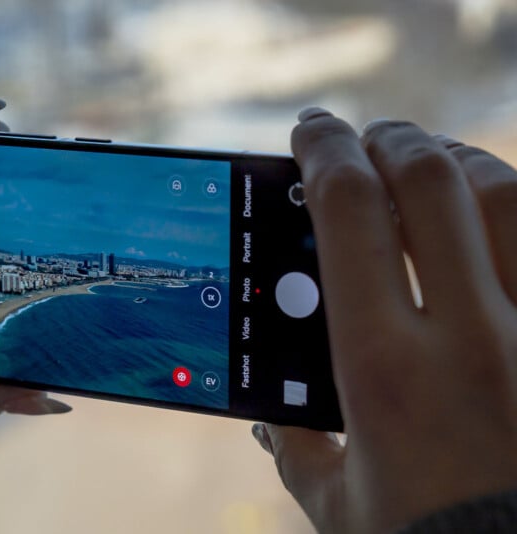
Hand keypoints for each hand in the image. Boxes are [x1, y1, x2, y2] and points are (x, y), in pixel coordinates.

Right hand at [252, 108, 516, 532]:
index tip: (309, 131)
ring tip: (426, 159)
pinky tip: (490, 206)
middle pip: (428, 182)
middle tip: (363, 138)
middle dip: (386, 140)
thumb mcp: (337, 503)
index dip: (323, 151)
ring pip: (503, 195)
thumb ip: (295, 449)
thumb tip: (268, 418)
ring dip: (455, 160)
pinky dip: (512, 203)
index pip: (348, 214)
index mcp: (384, 368)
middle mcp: (468, 336)